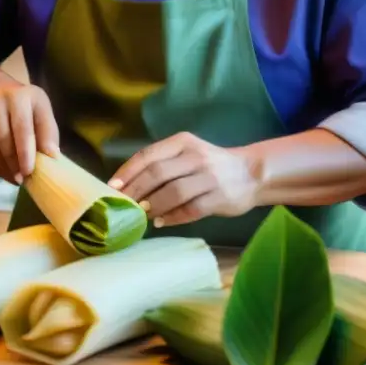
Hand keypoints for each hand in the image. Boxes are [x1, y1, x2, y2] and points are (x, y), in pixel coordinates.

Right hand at [0, 75, 59, 184]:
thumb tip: (52, 156)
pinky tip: (0, 165)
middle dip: (15, 164)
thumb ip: (48, 130)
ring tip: (14, 175)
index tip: (30, 171)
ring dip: (4, 168)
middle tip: (23, 178)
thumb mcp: (39, 108)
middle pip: (4, 141)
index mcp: (18, 95)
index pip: (21, 127)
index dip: (26, 151)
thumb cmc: (20, 104)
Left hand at [109, 133, 259, 227]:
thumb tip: (127, 186)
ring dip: (154, 206)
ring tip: (142, 215)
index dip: (128, 172)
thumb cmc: (210, 165)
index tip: (113, 187)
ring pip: (174, 192)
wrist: (251, 173)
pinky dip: (173, 218)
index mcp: (183, 142)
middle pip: (158, 173)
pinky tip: (161, 222)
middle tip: (125, 205)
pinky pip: (191, 210)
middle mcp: (196, 156)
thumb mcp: (187, 154)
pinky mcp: (220, 197)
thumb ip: (163, 165)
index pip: (149, 155)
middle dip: (137, 191)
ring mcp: (209, 177)